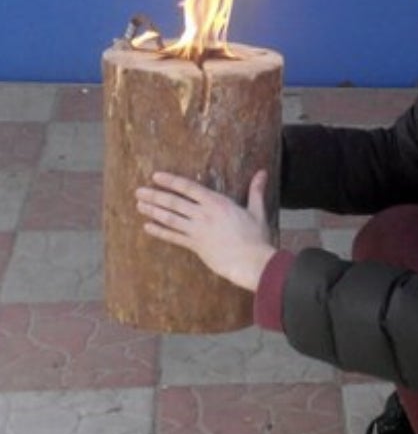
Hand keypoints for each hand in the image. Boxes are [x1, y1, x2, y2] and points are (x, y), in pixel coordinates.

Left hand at [135, 169, 276, 291]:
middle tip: (139, 191)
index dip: (171, 181)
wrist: (250, 261)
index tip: (156, 176)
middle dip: (155, 196)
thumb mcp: (257, 211)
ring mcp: (197, 231)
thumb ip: (256, 191)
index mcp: (218, 203)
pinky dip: (159, 232)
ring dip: (153, 211)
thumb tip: (262, 172)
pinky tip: (148, 227)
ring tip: (139, 205)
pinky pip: (173, 237)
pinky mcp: (195, 246)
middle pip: (174, 202)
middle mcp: (204, 215)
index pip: (189, 188)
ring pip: (170, 218)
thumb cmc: (256, 237)